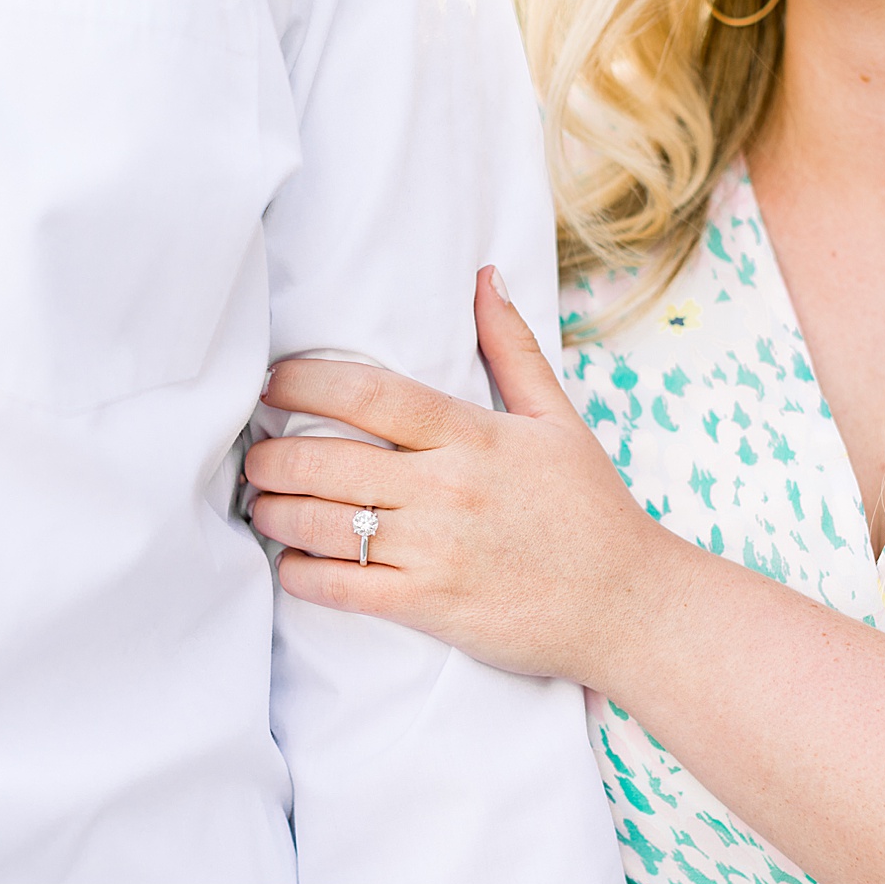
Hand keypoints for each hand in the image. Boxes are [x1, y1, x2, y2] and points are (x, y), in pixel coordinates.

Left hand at [246, 266, 687, 685]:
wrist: (630, 605)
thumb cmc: (592, 510)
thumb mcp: (558, 420)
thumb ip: (513, 348)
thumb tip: (486, 277)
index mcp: (473, 435)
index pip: (369, 394)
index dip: (305, 382)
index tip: (272, 382)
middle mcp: (447, 487)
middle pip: (330, 458)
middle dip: (274, 453)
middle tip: (254, 452)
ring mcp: (437, 549)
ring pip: (326, 523)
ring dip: (276, 510)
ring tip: (260, 502)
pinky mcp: (432, 606)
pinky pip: (345, 588)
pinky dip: (303, 574)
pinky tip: (289, 563)